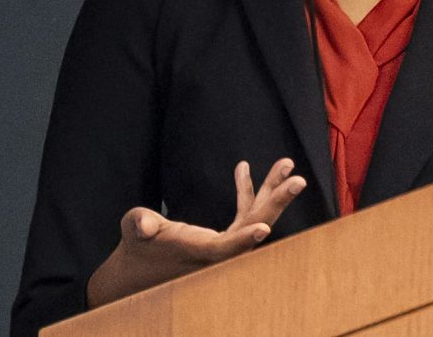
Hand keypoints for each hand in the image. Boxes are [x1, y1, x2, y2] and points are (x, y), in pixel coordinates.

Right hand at [84, 158, 308, 307]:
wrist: (142, 268)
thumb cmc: (138, 245)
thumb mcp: (134, 230)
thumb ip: (139, 225)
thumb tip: (143, 225)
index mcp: (198, 252)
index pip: (225, 248)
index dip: (243, 238)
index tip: (263, 228)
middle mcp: (219, 252)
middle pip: (254, 226)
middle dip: (276, 202)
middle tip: (297, 180)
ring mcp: (225, 245)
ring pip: (255, 217)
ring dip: (269, 190)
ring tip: (286, 164)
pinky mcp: (223, 238)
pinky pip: (243, 214)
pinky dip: (246, 192)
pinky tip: (244, 167)